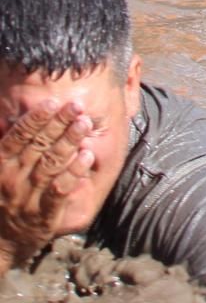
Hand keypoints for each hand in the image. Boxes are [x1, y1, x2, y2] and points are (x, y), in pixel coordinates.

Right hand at [0, 106, 93, 267]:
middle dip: (58, 123)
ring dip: (68, 142)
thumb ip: (3, 147)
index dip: (34, 119)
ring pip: (50, 165)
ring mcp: (29, 197)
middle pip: (37, 146)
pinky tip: (87, 156)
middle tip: (76, 105)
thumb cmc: (0, 200)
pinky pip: (60, 190)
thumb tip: (3, 119)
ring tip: (84, 123)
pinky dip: (73, 173)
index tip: (51, 102)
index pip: (17, 138)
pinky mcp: (45, 214)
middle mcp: (12, 180)